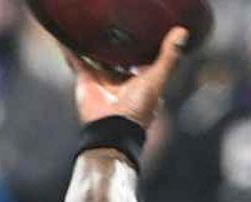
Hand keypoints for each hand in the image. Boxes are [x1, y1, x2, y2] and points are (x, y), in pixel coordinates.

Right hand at [65, 27, 189, 126]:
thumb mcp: (157, 79)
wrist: (111, 128)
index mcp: (144, 82)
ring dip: (94, 46)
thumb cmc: (138, 109)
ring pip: (98, 59)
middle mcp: (124, 82)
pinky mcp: (86, 81)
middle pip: (120, 59)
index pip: (144, 60)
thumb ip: (168, 57)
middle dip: (117, 46)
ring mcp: (104, 81)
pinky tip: (67, 37)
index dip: (144, 47)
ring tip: (91, 28)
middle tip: (114, 25)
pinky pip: (77, 62)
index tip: (142, 30)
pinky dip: (72, 51)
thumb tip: (182, 33)